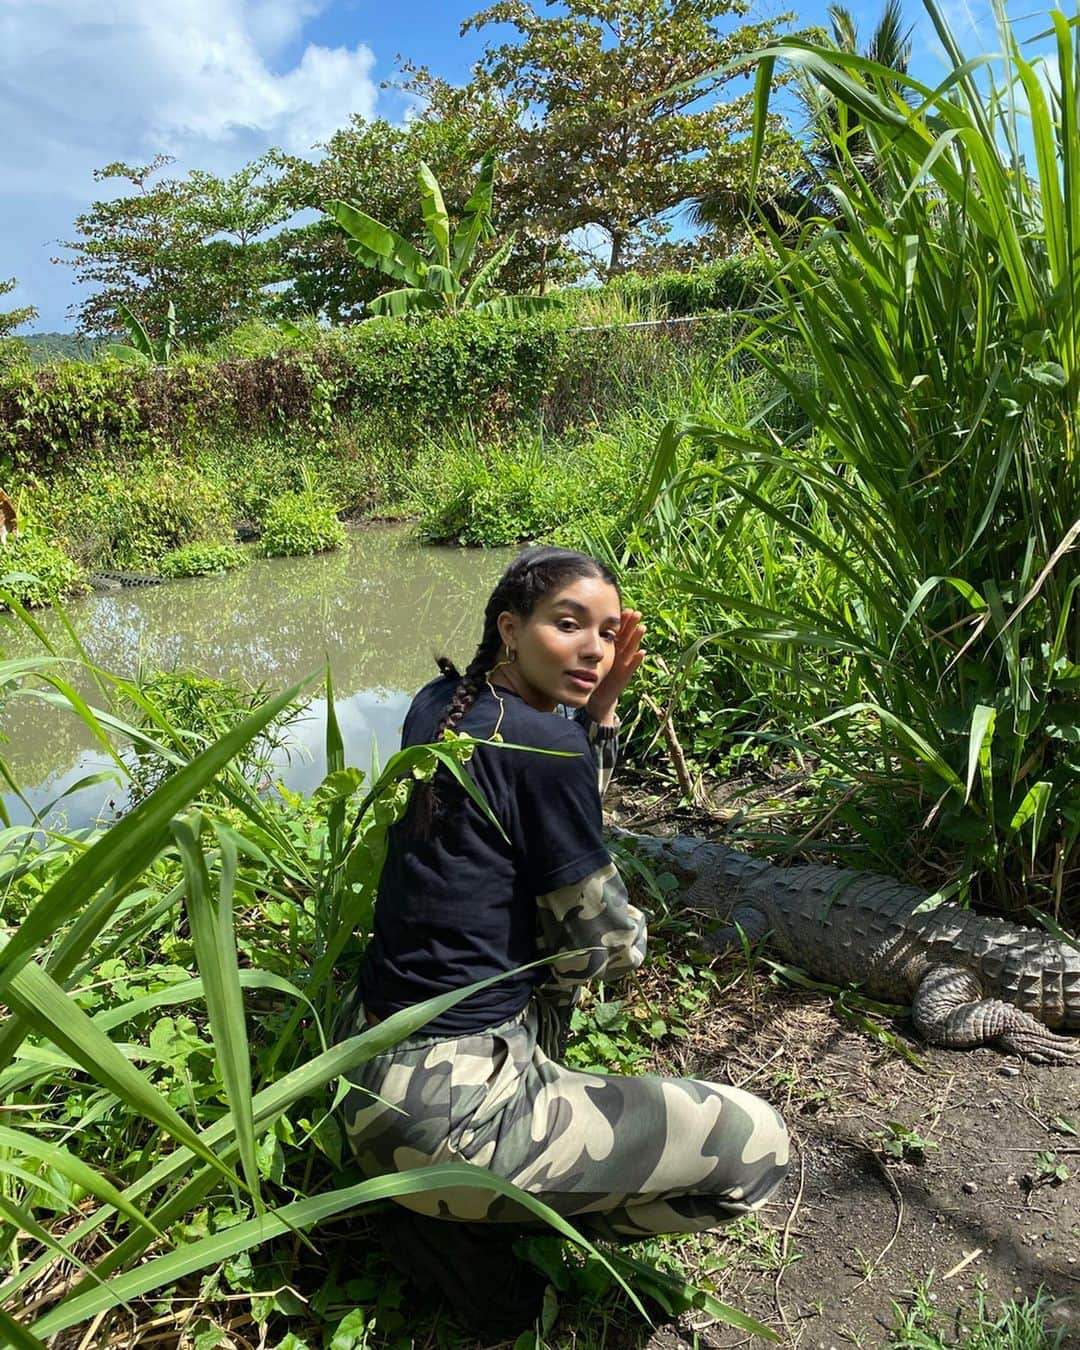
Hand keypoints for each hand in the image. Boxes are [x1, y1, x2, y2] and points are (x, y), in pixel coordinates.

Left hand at [587, 608, 645, 724]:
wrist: (598, 696)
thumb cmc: (594, 674)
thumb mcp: (592, 657)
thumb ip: (590, 644)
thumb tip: (578, 627)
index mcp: (611, 649)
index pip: (618, 632)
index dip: (623, 621)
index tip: (626, 609)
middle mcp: (619, 655)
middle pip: (627, 637)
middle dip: (632, 625)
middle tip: (636, 613)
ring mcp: (623, 665)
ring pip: (631, 649)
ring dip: (637, 639)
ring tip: (642, 628)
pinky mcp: (624, 676)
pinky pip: (631, 667)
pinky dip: (636, 660)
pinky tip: (642, 653)